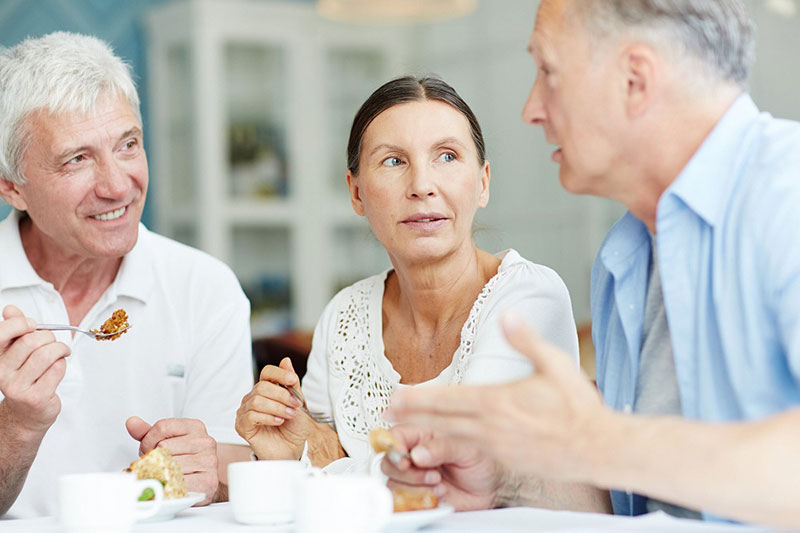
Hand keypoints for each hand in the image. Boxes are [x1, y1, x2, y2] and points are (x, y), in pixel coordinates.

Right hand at [0, 305, 69, 436]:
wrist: (27, 414)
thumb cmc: (26, 378)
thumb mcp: (17, 353)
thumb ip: (15, 331)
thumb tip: (10, 308)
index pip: (3, 333)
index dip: (21, 323)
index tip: (33, 324)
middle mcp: (2, 373)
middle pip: (31, 342)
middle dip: (49, 337)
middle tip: (53, 342)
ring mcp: (18, 387)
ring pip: (47, 354)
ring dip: (60, 349)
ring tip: (61, 352)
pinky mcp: (36, 397)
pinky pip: (57, 369)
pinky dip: (63, 364)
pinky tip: (58, 368)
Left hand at [126, 416, 217, 505]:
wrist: (204, 479)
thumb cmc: (183, 458)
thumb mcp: (166, 440)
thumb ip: (147, 432)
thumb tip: (132, 422)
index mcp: (195, 427)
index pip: (162, 427)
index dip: (148, 441)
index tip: (150, 449)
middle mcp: (205, 441)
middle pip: (164, 447)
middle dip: (153, 459)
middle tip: (156, 465)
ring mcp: (208, 461)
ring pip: (169, 465)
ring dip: (160, 474)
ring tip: (164, 475)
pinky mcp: (208, 481)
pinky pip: (178, 482)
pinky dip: (169, 486)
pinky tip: (170, 485)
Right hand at [235, 357, 311, 460]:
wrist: (292, 450)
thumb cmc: (294, 427)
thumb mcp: (298, 403)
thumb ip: (292, 384)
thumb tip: (286, 360)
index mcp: (267, 389)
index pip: (267, 372)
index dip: (279, 373)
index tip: (292, 380)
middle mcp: (254, 397)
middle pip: (262, 386)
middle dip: (282, 395)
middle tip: (295, 406)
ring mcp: (246, 411)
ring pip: (257, 400)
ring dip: (277, 407)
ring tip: (289, 415)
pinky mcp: (242, 426)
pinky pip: (250, 415)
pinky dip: (267, 417)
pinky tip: (278, 422)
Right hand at [380, 424, 502, 510]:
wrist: (492, 487)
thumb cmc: (482, 460)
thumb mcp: (467, 448)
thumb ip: (442, 447)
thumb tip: (417, 453)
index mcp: (423, 433)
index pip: (396, 435)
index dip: (394, 446)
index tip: (404, 457)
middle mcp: (414, 453)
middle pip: (389, 461)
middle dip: (408, 472)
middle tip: (432, 474)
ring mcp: (414, 476)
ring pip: (394, 483)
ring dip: (417, 488)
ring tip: (439, 484)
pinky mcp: (417, 495)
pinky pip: (404, 501)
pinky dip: (419, 502)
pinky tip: (437, 496)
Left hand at [386, 311, 606, 483]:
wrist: (597, 448)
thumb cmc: (578, 407)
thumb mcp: (554, 363)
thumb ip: (525, 340)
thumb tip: (507, 315)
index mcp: (497, 402)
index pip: (447, 399)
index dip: (417, 399)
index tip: (396, 397)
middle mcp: (491, 427)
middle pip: (440, 421)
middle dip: (411, 417)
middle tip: (386, 414)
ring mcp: (496, 447)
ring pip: (451, 439)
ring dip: (425, 432)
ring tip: (404, 429)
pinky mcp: (505, 461)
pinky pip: (470, 453)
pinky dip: (450, 448)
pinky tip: (442, 444)